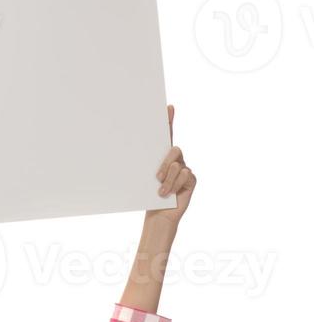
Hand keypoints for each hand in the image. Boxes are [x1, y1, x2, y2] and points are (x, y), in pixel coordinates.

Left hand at [146, 104, 196, 226]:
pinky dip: (174, 185)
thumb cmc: (148, 196)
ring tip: (160, 191)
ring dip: (167, 180)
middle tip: (156, 177)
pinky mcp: (191, 179)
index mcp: (161, 157)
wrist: (158, 213)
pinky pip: (184, 175)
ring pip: (178, 165)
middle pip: (173, 150)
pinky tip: (169, 194)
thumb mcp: (144, 178)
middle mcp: (175, 160)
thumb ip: (145, 165)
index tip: (168, 108)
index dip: (169, 121)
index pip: (167, 135)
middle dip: (164, 163)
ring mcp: (185, 168)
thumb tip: (129, 150)